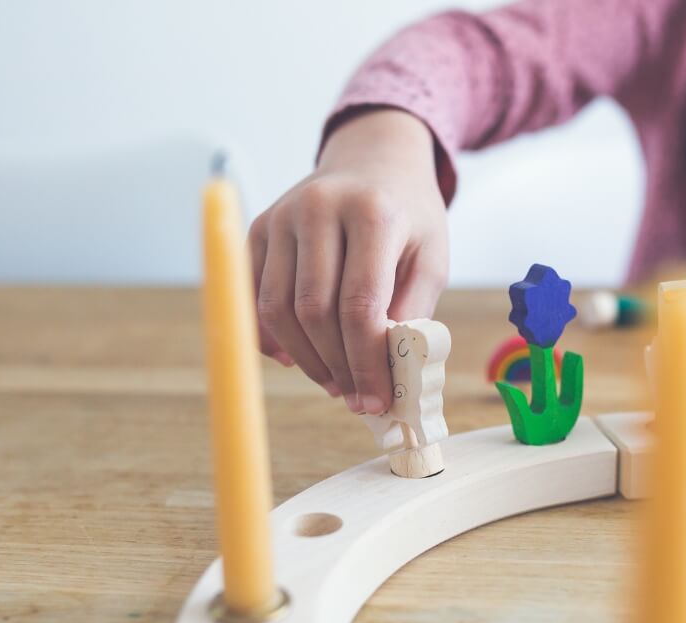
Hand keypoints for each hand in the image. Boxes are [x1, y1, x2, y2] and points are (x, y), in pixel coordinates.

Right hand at [249, 109, 448, 414]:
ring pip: (278, 309)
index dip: (366, 362)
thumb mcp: (432, 257)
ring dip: (305, 359)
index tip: (377, 399)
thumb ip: (414, 311)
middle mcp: (318, 207)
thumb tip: (389, 371)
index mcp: (371, 212)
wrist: (374, 162)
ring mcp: (281, 216)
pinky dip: (271, 337)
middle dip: (336, 366)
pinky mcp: (259, 228)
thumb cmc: (409, 216)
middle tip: (356, 397)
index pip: (360, 305)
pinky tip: (296, 359)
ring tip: (333, 382)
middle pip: (314, 311)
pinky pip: (253, 297)